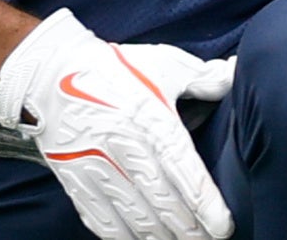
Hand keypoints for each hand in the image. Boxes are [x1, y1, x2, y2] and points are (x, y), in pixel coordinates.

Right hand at [0, 8, 234, 239]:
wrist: (50, 71)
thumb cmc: (115, 69)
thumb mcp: (162, 64)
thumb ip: (203, 77)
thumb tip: (236, 73)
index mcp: (149, 117)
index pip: (184, 172)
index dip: (206, 206)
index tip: (224, 226)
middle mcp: (123, 146)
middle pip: (164, 204)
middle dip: (191, 230)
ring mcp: (96, 167)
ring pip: (136, 220)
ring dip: (163, 238)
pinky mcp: (75, 181)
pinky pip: (104, 223)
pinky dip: (126, 239)